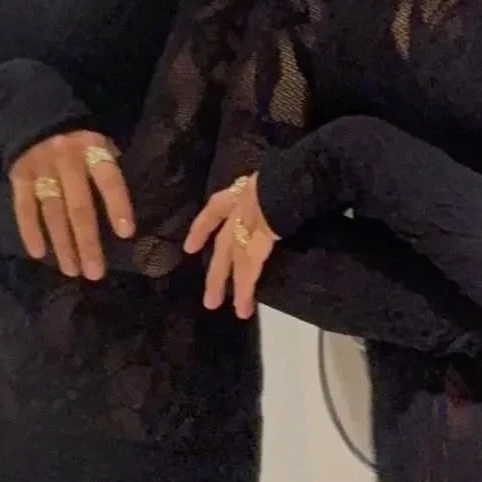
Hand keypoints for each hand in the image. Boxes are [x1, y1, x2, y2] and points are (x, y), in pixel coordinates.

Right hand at [9, 130, 133, 280]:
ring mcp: (41, 169)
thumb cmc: (78, 140)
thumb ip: (108, 169)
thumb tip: (122, 209)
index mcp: (92, 150)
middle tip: (95, 272)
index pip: (109, 180)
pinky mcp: (19, 176)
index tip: (126, 233)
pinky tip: (39, 254)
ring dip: (62, 244)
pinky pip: (24, 208)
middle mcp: (66, 160)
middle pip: (78, 206)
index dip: (117, 205)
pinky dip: (30, 231)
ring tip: (72, 270)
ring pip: (52, 212)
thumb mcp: (99, 143)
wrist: (35, 114)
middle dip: (87, 242)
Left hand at [185, 174, 277, 318]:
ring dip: (224, 285)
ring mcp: (245, 229)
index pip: (215, 209)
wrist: (291, 179)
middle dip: (215, 270)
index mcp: (242, 192)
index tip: (190, 247)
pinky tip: (243, 308)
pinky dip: (246, 290)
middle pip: (222, 244)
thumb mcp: (273, 176)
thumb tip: (280, 193)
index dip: (202, 227)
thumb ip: (271, 188)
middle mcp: (239, 212)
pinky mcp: (256, 245)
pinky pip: (249, 272)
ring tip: (215, 306)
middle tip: (208, 295)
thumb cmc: (289, 173)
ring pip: (232, 261)